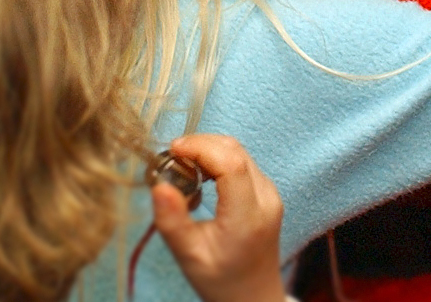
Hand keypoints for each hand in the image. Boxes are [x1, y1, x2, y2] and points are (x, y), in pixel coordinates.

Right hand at [152, 134, 286, 301]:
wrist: (253, 295)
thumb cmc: (220, 280)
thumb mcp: (189, 256)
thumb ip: (172, 221)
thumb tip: (159, 185)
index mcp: (249, 215)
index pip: (231, 163)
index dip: (201, 147)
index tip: (172, 150)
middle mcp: (266, 197)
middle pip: (236, 151)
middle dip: (201, 144)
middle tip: (171, 157)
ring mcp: (270, 193)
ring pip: (240, 152)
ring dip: (209, 149)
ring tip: (182, 166)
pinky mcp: (267, 192)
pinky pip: (243, 163)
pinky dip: (219, 159)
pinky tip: (200, 175)